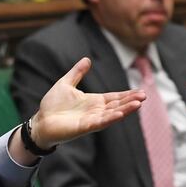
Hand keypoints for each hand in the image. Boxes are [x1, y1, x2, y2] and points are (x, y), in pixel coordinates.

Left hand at [28, 57, 144, 149]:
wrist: (40, 121)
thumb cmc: (52, 105)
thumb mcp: (65, 84)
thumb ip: (77, 73)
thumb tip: (87, 59)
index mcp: (93, 101)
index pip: (114, 97)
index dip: (127, 94)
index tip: (141, 91)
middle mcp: (95, 111)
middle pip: (117, 105)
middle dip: (131, 101)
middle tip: (144, 96)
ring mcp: (91, 120)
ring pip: (112, 114)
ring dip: (125, 110)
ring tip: (138, 104)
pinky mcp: (84, 127)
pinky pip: (100, 122)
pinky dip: (111, 118)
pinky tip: (120, 114)